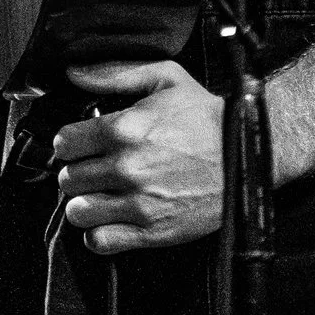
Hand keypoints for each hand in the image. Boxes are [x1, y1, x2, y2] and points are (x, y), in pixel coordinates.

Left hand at [51, 60, 225, 253]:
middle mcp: (126, 167)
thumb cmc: (208, 117)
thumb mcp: (165, 78)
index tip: (80, 146)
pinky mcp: (155, 231)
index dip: (69, 144)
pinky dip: (98, 233)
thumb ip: (114, 73)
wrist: (250, 155)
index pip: (64, 143)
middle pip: (68, 178)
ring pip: (78, 211)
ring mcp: (140, 202)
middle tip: (91, 171)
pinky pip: (101, 241)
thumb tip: (73, 73)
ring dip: (83, 204)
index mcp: (122, 129)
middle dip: (76, 173)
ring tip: (97, 196)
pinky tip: (108, 221)